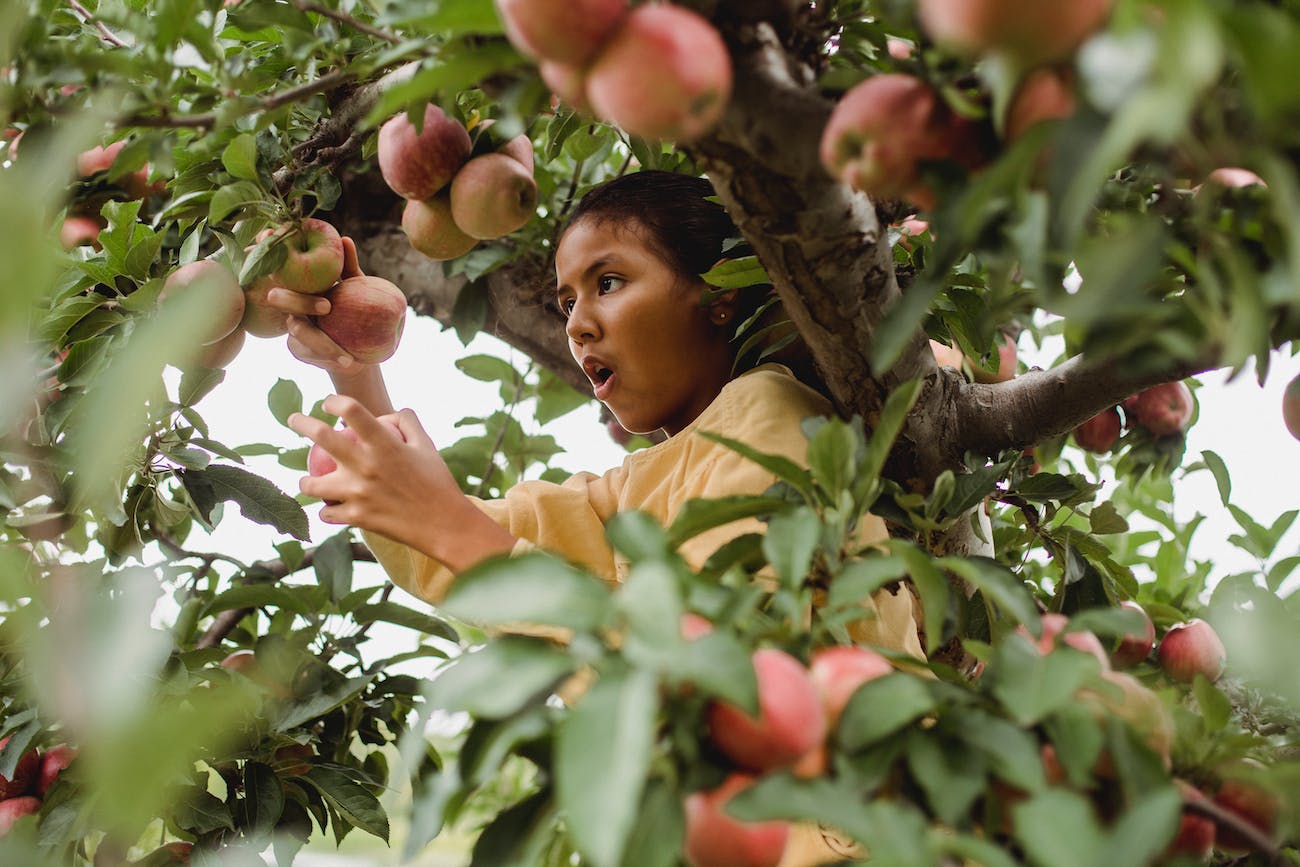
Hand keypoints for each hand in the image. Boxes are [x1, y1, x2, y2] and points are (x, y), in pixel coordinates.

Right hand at [268, 237, 368, 378]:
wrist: (361, 347)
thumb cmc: (356, 308)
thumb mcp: (357, 287)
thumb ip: (348, 267)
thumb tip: (345, 240)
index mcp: (301, 286)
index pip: (285, 273)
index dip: (280, 265)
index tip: (308, 282)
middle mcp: (290, 304)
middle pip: (284, 301)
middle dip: (301, 302)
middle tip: (327, 307)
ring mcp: (292, 327)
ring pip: (299, 332)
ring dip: (323, 344)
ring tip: (348, 356)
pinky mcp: (298, 350)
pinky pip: (308, 354)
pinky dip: (328, 359)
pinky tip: (349, 364)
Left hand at [289, 395, 515, 569]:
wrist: (444, 525)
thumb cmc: (437, 482)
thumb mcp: (427, 446)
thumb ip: (407, 423)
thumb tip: (387, 414)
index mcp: (385, 444)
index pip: (351, 410)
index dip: (334, 401)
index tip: (329, 404)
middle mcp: (366, 465)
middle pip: (321, 436)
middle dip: (302, 423)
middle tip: (294, 420)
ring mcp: (357, 493)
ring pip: (311, 484)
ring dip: (306, 481)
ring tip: (307, 481)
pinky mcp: (356, 518)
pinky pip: (327, 513)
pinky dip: (327, 511)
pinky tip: (330, 509)